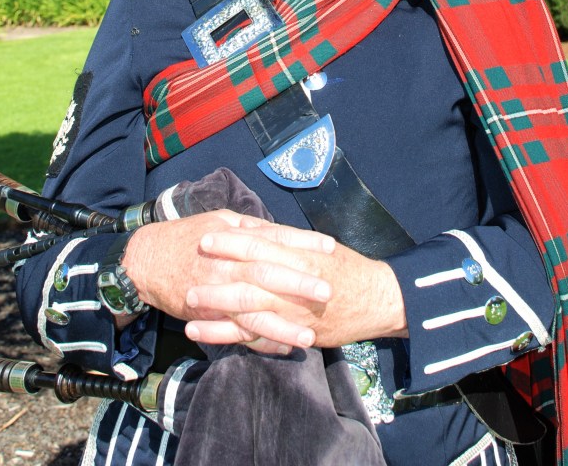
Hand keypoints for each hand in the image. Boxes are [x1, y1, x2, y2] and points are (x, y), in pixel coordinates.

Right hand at [122, 212, 336, 351]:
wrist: (147, 261)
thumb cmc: (187, 237)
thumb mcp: (219, 220)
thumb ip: (249, 227)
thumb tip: (279, 230)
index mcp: (234, 236)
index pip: (275, 237)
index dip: (303, 242)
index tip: (329, 247)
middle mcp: (228, 264)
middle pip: (268, 273)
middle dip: (298, 283)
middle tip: (328, 290)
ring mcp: (218, 292)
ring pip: (254, 310)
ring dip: (282, 324)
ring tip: (310, 336)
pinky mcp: (209, 315)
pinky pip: (238, 332)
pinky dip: (260, 342)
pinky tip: (282, 349)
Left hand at [182, 221, 406, 349]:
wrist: (380, 299)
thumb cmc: (351, 270)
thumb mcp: (321, 249)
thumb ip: (291, 243)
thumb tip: (262, 232)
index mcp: (299, 256)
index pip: (259, 244)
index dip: (232, 240)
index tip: (209, 234)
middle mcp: (293, 282)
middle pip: (247, 274)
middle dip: (217, 269)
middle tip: (192, 262)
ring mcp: (291, 310)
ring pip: (246, 306)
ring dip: (215, 304)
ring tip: (187, 301)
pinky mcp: (292, 333)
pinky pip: (255, 336)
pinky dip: (227, 335)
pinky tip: (205, 333)